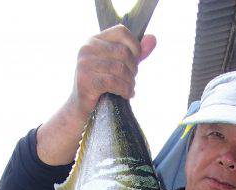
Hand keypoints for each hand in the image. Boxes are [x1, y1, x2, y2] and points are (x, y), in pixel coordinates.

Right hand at [36, 25, 155, 165]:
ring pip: (120, 68)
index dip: (135, 47)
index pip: (122, 32)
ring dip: (130, 82)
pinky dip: (125, 90)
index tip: (135, 63)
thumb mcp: (118, 67)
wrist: (82, 111)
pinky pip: (114, 82)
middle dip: (133, 69)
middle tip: (131, 81)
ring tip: (129, 89)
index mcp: (94, 40)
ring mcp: (84, 65)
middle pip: (123, 52)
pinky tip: (126, 95)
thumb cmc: (102, 88)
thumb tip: (153, 39)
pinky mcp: (86, 82)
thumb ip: (135, 53)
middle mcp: (87, 48)